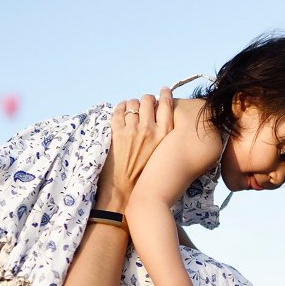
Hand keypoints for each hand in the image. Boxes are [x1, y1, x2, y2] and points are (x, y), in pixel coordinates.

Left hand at [96, 88, 174, 211]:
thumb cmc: (147, 179)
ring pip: (132, 104)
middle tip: (145, 104)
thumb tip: (167, 125)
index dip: (165, 94)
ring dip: (131, 105)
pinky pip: (117, 111)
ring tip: (131, 109)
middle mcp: (150, 129)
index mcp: (165, 135)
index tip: (164, 91)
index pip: (167, 104)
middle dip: (146, 99)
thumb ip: (167, 139)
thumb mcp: (165, 157)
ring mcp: (132, 130)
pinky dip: (119, 108)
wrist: (125, 194)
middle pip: (148, 100)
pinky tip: (121, 111)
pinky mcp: (117, 133)